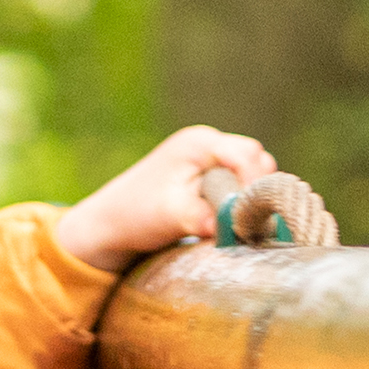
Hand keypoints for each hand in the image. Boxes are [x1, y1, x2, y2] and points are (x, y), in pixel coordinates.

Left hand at [53, 126, 280, 268]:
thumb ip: (206, 217)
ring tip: (237, 222)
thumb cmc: (137, 215)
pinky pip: (240, 183)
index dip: (255, 184)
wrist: (111, 223)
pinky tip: (231, 221)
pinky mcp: (209, 174)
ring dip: (250, 196)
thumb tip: (234, 226)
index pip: (247, 155)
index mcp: (198, 143)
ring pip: (252, 171)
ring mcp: (209, 158)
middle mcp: (206, 143)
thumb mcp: (172, 216)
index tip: (251, 215)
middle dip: (256, 189)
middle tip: (247, 220)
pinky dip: (241, 200)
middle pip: (256, 159)